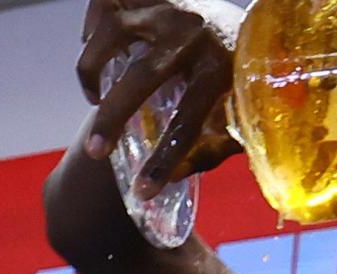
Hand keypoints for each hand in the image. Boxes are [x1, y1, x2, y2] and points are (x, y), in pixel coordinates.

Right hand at [77, 0, 242, 198]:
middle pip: (143, 76)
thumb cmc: (239, 77)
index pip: (190, 120)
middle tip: (95, 151)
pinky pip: (104, 4)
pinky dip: (91, 29)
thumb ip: (213, 145)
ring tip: (96, 97)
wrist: (245, 22)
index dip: (165, 159)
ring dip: (92, 68)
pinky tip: (93, 48)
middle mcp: (195, 32)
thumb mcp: (240, 112)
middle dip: (113, 117)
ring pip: (113, 31)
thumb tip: (172, 178)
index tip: (142, 190)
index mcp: (224, 67)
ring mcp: (169, 5)